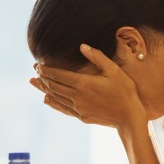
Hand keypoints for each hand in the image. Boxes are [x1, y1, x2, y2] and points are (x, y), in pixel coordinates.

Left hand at [29, 44, 147, 132]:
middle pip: (54, 86)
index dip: (46, 70)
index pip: (58, 75)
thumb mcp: (114, 70)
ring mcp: (78, 108)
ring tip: (34, 83)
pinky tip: (47, 100)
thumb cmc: (125, 91)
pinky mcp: (81, 117)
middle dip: (43, 78)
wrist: (129, 117)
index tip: (38, 65)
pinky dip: (53, 103)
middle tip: (35, 71)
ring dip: (44, 89)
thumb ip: (97, 57)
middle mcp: (77, 96)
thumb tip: (82, 46)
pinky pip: (63, 109)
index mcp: (83, 83)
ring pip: (56, 97)